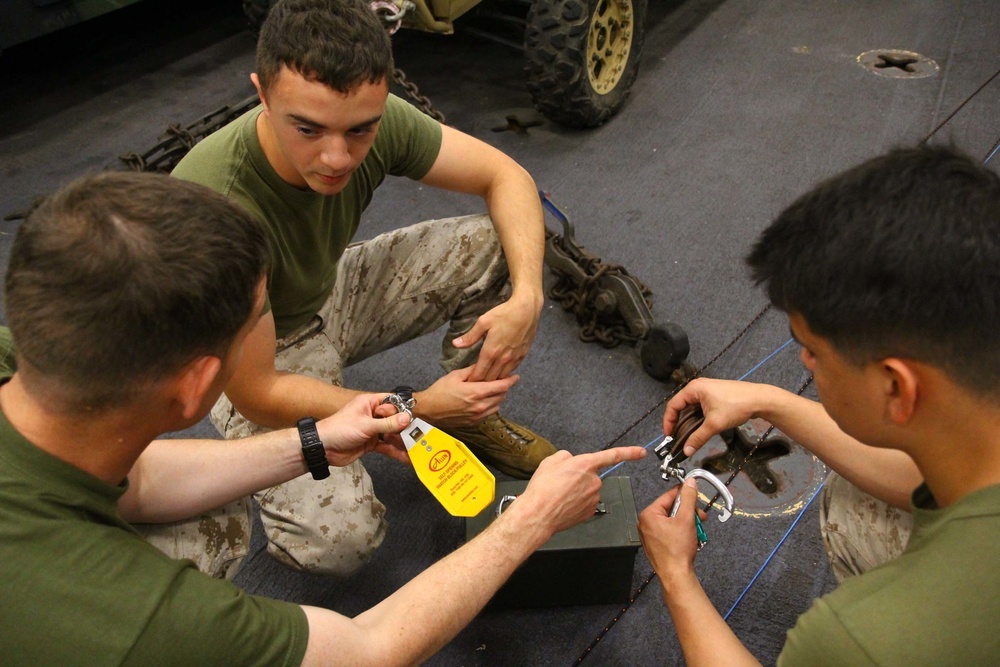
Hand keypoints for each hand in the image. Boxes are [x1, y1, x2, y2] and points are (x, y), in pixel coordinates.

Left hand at [316, 394, 411, 466]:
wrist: (323, 448)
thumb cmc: (339, 429)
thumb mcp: (366, 425)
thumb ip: (387, 423)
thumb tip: (406, 418)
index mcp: (369, 403)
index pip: (391, 402)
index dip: (401, 409)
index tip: (411, 419)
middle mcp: (372, 415)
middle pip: (394, 419)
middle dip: (404, 427)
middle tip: (416, 435)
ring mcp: (372, 430)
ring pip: (391, 433)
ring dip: (401, 440)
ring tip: (415, 446)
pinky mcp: (371, 443)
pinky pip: (386, 446)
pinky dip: (395, 451)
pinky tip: (406, 456)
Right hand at [414, 366, 518, 425]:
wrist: (428, 410)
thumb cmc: (439, 391)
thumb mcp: (456, 375)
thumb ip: (473, 371)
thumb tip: (484, 365)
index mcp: (476, 392)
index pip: (501, 386)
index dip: (510, 380)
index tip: (515, 376)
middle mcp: (480, 406)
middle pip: (502, 396)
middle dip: (504, 388)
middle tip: (501, 380)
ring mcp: (477, 416)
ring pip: (497, 405)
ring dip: (498, 397)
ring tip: (492, 390)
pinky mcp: (474, 422)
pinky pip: (489, 413)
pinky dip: (491, 406)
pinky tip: (484, 400)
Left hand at [453, 292, 541, 381]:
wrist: (526, 310)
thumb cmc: (504, 313)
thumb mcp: (483, 322)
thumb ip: (470, 336)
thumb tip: (455, 344)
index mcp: (490, 351)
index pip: (479, 374)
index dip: (473, 380)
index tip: (468, 381)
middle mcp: (503, 358)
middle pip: (490, 378)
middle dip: (482, 381)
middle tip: (476, 380)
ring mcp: (514, 358)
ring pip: (502, 376)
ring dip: (494, 378)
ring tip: (487, 377)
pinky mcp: (522, 355)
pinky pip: (512, 369)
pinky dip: (505, 372)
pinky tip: (501, 369)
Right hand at [514, 446, 646, 535]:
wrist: (538, 514)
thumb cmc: (542, 489)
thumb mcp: (550, 461)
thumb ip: (565, 457)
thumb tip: (570, 460)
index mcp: (586, 464)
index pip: (613, 455)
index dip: (630, 453)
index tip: (641, 452)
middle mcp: (593, 481)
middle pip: (590, 475)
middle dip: (579, 477)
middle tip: (561, 482)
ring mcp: (593, 498)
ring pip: (587, 489)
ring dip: (576, 490)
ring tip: (559, 494)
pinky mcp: (590, 511)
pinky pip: (585, 503)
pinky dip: (575, 503)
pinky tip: (563, 504)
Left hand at [638, 479, 706, 589]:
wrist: (676, 575)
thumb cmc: (677, 551)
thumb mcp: (686, 519)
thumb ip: (688, 498)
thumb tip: (690, 484)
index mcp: (649, 515)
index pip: (668, 496)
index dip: (684, 493)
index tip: (694, 491)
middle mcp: (646, 523)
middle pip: (671, 509)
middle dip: (688, 512)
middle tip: (699, 516)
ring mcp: (650, 534)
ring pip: (672, 520)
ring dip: (687, 523)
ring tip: (696, 530)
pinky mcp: (656, 544)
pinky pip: (670, 531)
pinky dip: (682, 531)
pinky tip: (690, 537)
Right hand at [663, 378, 768, 456]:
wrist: (760, 399)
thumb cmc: (737, 406)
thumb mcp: (715, 424)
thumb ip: (698, 438)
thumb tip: (686, 451)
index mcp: (694, 389)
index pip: (673, 405)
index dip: (668, 422)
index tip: (668, 436)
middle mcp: (697, 387)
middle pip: (680, 406)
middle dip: (677, 422)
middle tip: (676, 437)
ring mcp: (706, 390)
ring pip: (690, 407)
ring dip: (688, 420)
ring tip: (687, 435)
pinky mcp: (714, 394)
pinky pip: (699, 406)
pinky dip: (697, 417)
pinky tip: (699, 427)